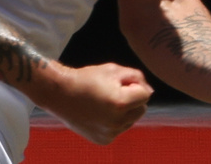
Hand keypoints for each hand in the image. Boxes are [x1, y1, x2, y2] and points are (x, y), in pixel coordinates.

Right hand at [36, 63, 153, 144]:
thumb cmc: (87, 78)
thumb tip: (149, 92)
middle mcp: (116, 121)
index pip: (145, 94)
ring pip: (131, 120)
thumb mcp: (113, 69)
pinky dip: (115, 121)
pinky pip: (119, 129)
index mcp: (120, 102)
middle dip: (133, 99)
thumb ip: (136, 77)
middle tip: (113, 91)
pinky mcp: (104, 140)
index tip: (119, 82)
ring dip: (125, 111)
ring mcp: (110, 133)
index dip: (134, 84)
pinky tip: (100, 113)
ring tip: (105, 102)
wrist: (61, 94)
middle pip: (141, 109)